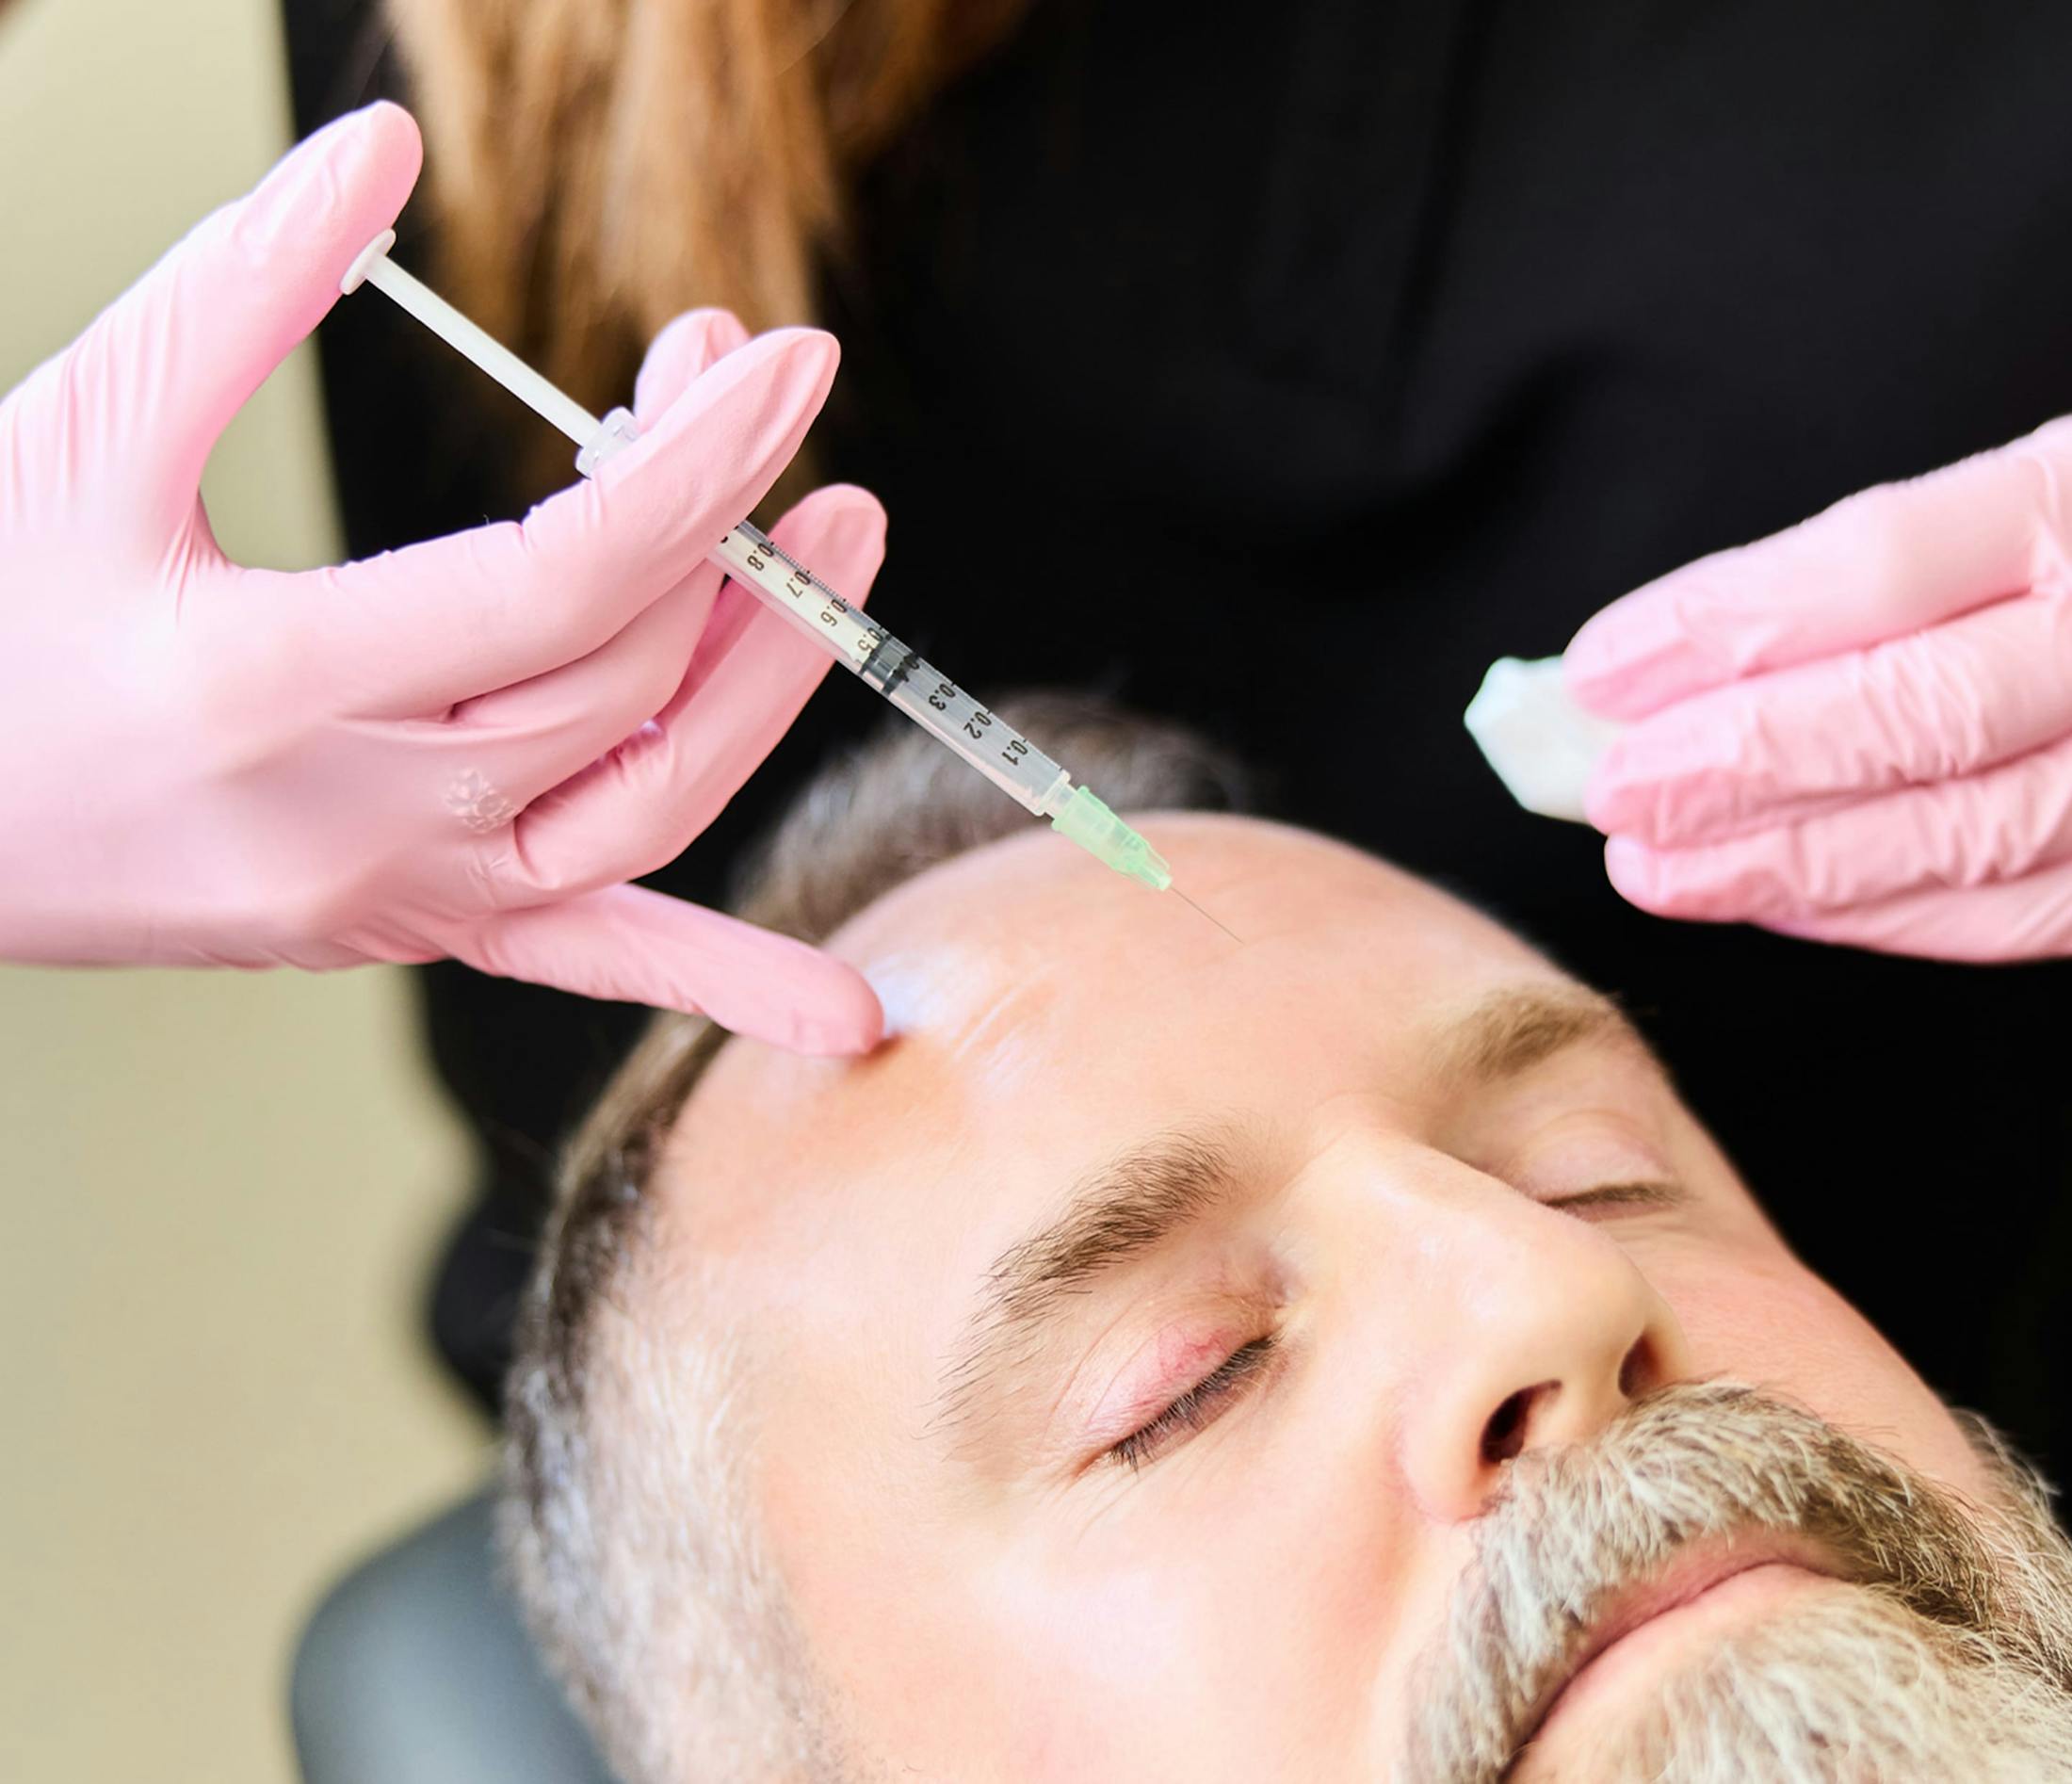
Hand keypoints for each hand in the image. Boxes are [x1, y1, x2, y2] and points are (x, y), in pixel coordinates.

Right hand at [0, 102, 885, 1051]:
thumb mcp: (80, 432)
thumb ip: (238, 288)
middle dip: (725, 524)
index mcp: (277, 682)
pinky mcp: (399, 932)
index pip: (572, 575)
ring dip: (765, 684)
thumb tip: (384, 147)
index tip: (791, 364)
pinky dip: (719, 977)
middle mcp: (361, 817)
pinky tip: (841, 1012)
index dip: (703, 464)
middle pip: (627, 673)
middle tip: (757, 399)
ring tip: (831, 555)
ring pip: (646, 804)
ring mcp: (393, 896)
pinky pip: (584, 960)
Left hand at [1567, 418, 2071, 959]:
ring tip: (1656, 868)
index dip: (1723, 625)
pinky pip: (2028, 912)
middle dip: (1742, 766)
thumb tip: (1665, 666)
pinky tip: (1779, 902)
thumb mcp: (2042, 488)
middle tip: (1612, 793)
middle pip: (1920, 712)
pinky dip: (1889, 914)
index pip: (1888, 563)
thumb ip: (1891, 567)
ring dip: (1790, 862)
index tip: (1598, 668)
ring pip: (1971, 833)